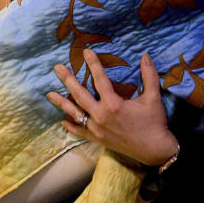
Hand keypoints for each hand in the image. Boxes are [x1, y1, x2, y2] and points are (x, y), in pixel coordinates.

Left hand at [46, 50, 178, 166]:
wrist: (155, 150)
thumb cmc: (154, 123)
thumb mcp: (153, 98)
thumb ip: (149, 75)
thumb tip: (145, 55)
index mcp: (113, 104)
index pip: (99, 79)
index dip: (93, 64)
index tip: (86, 52)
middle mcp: (101, 116)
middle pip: (79, 94)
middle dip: (67, 80)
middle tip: (57, 68)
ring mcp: (97, 129)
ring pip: (75, 113)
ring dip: (61, 103)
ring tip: (49, 94)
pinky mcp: (97, 139)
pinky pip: (80, 132)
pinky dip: (71, 126)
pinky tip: (62, 121)